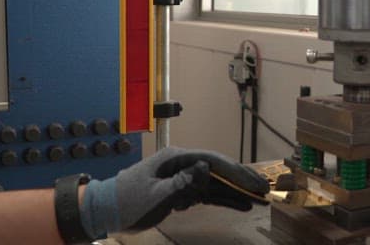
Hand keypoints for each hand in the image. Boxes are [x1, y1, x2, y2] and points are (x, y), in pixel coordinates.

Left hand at [78, 147, 268, 238]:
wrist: (105, 210)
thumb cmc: (126, 201)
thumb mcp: (154, 193)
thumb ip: (182, 181)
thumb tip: (206, 168)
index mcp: (176, 158)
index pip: (213, 162)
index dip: (236, 172)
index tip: (253, 183)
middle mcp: (183, 164)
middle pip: (219, 170)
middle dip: (241, 180)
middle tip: (264, 189)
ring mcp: (183, 177)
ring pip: (216, 183)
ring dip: (236, 192)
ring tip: (258, 199)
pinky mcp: (182, 190)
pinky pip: (207, 194)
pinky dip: (223, 200)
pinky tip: (240, 205)